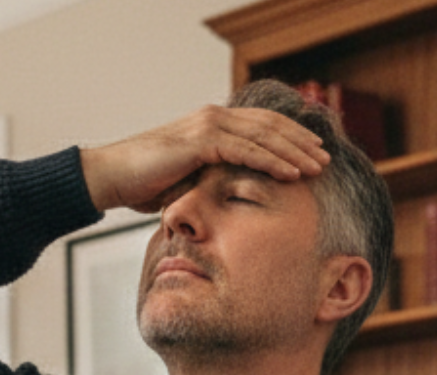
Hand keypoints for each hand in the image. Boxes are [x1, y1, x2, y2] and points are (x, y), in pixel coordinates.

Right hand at [81, 105, 329, 214]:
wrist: (112, 177)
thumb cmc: (142, 183)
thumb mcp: (185, 179)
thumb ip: (209, 178)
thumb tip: (228, 196)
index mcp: (211, 123)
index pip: (260, 124)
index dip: (289, 136)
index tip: (312, 152)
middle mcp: (213, 117)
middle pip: (269, 126)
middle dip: (300, 142)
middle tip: (325, 158)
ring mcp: (208, 126)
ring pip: (264, 136)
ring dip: (295, 152)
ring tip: (318, 167)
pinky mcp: (202, 141)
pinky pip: (247, 151)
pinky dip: (273, 162)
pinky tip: (292, 173)